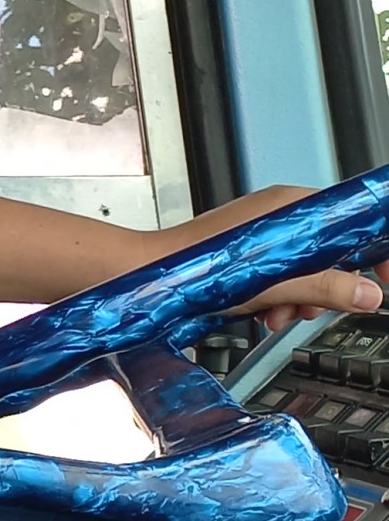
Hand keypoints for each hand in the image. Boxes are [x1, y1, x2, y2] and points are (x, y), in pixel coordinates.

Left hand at [176, 187, 388, 333]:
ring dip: (298, 300)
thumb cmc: (201, 270)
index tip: (386, 277)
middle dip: (326, 288)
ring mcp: (262, 234)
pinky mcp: (245, 255)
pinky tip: (260, 314)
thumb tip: (369, 295)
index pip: (354, 218)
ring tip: (276, 315)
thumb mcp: (280, 285)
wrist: (154, 281)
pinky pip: (279, 277)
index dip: (376, 248)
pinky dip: (276, 299)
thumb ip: (330, 288)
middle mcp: (280, 214)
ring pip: (304, 270)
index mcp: (294, 205)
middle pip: (331, 250)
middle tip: (313, 308)